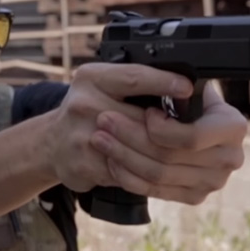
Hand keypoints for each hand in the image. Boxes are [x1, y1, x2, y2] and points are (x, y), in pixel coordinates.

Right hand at [45, 63, 195, 191]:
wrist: (51, 143)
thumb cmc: (89, 109)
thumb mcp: (106, 84)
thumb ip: (137, 83)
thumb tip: (185, 89)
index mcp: (92, 78)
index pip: (134, 77)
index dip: (163, 82)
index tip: (187, 87)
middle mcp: (83, 104)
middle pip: (142, 120)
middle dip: (172, 129)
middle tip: (198, 134)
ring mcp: (81, 137)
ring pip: (138, 150)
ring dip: (164, 154)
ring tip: (186, 155)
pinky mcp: (83, 165)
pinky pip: (126, 172)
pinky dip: (146, 173)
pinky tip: (161, 171)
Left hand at [88, 81, 246, 204]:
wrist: (195, 125)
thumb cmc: (187, 100)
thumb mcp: (187, 85)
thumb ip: (178, 85)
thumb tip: (166, 83)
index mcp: (233, 127)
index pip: (192, 137)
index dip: (162, 129)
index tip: (145, 113)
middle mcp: (229, 158)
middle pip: (169, 157)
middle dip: (132, 137)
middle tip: (104, 120)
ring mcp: (212, 181)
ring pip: (158, 175)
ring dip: (124, 156)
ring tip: (101, 138)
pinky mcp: (194, 196)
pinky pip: (156, 191)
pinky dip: (129, 177)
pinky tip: (112, 160)